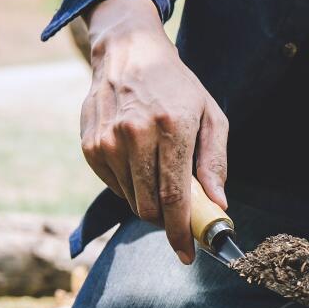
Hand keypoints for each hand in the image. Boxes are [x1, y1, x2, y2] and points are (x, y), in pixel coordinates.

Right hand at [80, 0, 229, 263]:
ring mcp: (107, 141)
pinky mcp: (90, 146)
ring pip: (131, 199)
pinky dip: (131, 187)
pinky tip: (141, 162)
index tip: (188, 254)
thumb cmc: (177, 86)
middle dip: (167, 222)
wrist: (128, 53)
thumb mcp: (210, 116)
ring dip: (150, 202)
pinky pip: (114, 186)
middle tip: (182, 219)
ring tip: (162, 176)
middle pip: (149, 206)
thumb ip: (215, 162)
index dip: (181, 232)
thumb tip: (218, 204)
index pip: (174, 196)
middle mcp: (134, 135)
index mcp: (171, 127)